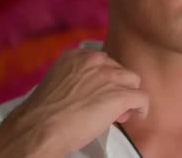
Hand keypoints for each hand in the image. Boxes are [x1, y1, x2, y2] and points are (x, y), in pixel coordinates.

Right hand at [0, 48, 148, 157]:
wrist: (39, 127)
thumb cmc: (44, 112)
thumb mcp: (59, 82)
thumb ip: (79, 79)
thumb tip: (98, 91)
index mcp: (77, 55)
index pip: (104, 61)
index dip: (105, 79)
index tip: (100, 92)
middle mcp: (95, 60)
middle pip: (120, 70)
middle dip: (117, 86)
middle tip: (108, 105)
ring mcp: (109, 76)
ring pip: (133, 81)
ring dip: (128, 95)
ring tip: (119, 112)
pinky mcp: (119, 95)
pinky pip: (142, 98)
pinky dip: (141, 108)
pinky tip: (136, 115)